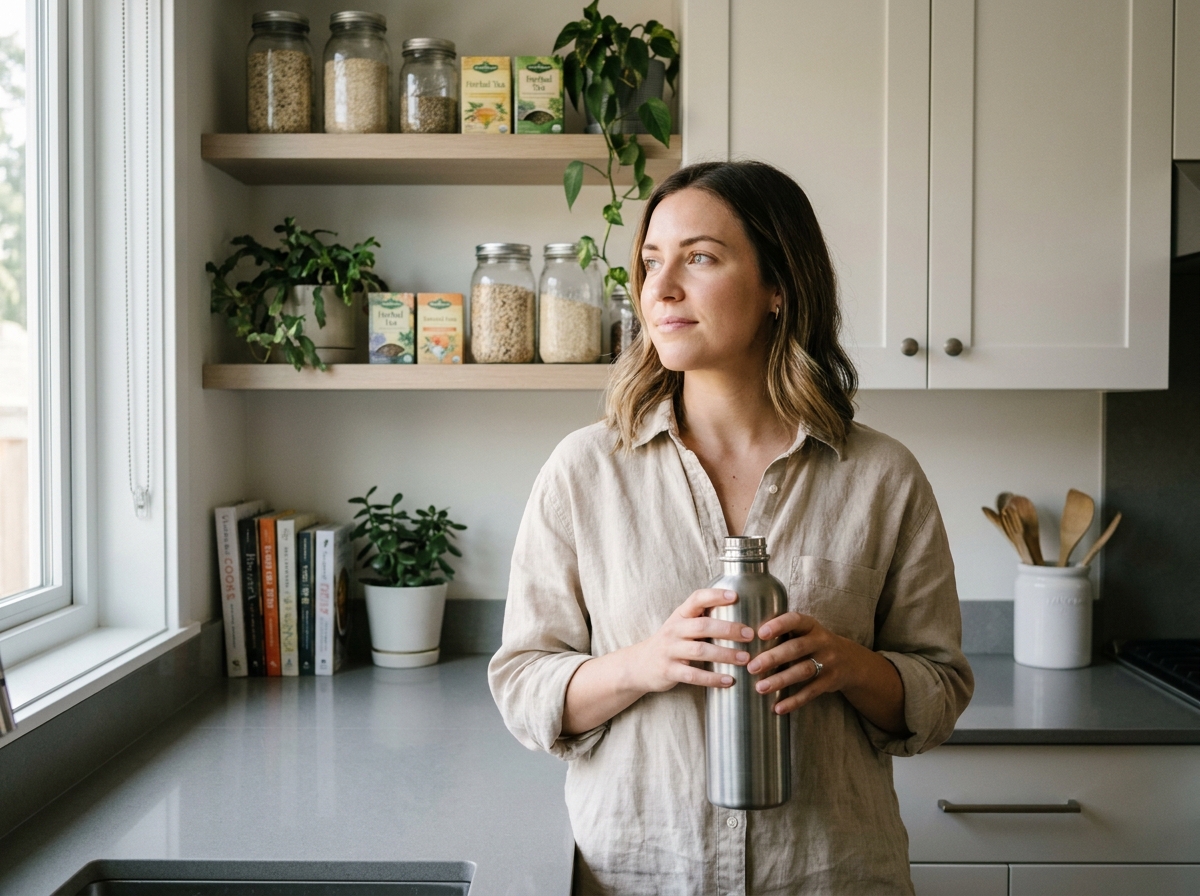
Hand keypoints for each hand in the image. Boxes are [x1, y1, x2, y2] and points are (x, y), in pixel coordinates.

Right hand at [629, 588, 755, 693]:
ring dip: (725, 655)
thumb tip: (742, 614)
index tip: (736, 596)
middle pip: (702, 626)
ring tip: (745, 658)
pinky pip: (693, 675)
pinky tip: (728, 680)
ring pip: (700, 651)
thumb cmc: (671, 642)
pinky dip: (712, 678)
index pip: (696, 599)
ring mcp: (670, 650)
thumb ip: (703, 619)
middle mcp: (674, 630)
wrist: (640, 665)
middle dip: (728, 629)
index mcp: (680, 615)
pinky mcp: (669, 670)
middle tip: (750, 634)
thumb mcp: (681, 625)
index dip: (715, 595)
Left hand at [746, 612, 864, 714]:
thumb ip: (782, 633)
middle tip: (751, 667)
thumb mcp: (804, 632)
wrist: (850, 661)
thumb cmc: (813, 644)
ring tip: (760, 688)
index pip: (795, 620)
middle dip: (773, 658)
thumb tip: (743, 639)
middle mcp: (821, 641)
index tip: (760, 633)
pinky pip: (811, 692)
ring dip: (780, 680)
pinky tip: (777, 708)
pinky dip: (794, 701)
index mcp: (811, 625)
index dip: (778, 625)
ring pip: (802, 671)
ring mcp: (828, 662)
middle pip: (796, 648)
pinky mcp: (830, 681)